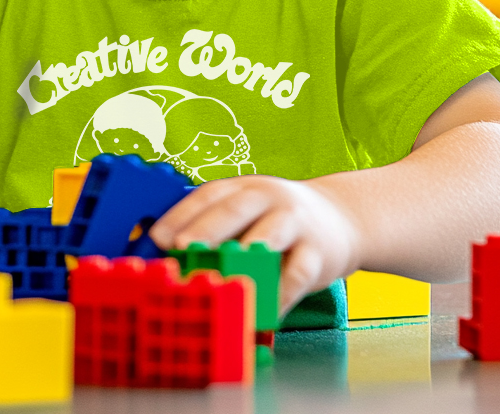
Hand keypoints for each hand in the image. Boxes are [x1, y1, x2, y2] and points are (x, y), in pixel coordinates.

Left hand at [148, 175, 361, 313]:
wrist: (341, 217)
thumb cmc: (278, 219)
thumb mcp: (248, 212)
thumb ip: (215, 227)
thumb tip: (166, 253)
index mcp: (243, 188)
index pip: (208, 195)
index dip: (181, 214)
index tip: (158, 238)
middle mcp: (267, 198)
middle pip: (236, 208)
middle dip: (208, 227)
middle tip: (184, 246)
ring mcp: (295, 222)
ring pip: (270, 234)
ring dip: (246, 253)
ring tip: (225, 271)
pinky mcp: (318, 252)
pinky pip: (298, 273)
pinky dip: (280, 292)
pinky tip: (263, 310)